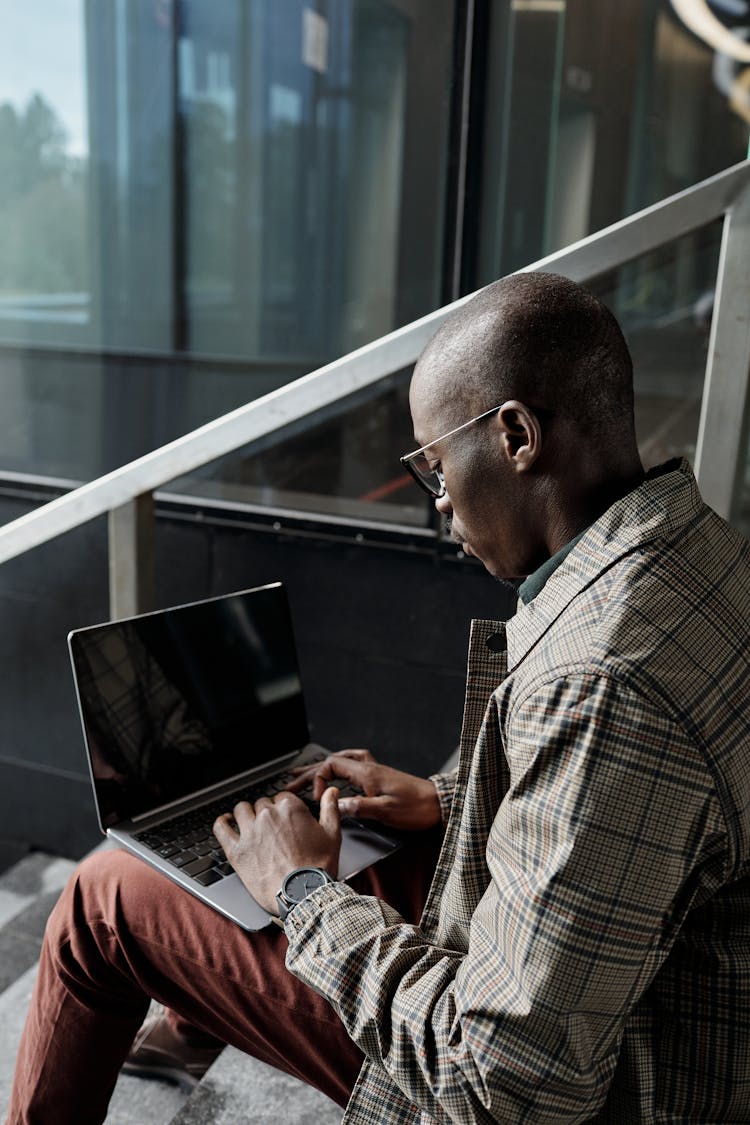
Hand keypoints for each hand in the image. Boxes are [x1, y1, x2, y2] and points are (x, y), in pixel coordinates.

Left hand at [213, 788, 340, 914]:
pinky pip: (221, 828)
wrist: (303, 894)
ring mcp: (250, 832)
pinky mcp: (236, 850)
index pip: (281, 797)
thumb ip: (330, 808)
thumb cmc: (318, 867)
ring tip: (249, 822)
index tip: (285, 818)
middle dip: (266, 812)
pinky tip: (226, 822)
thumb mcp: (332, 835)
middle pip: (262, 803)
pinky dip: (221, 822)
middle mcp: (267, 815)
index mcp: (290, 808)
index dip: (283, 807)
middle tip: (272, 828)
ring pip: (241, 810)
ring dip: (246, 814)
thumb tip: (331, 791)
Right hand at [288, 749, 440, 830]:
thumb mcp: (386, 811)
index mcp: (367, 773)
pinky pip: (351, 765)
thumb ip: (359, 807)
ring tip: (303, 773)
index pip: (331, 765)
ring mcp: (373, 772)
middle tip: (289, 783)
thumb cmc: (416, 807)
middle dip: (308, 773)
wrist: (438, 804)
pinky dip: (337, 768)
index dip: (318, 780)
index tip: (318, 800)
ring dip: (320, 767)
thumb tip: (335, 806)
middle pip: (331, 763)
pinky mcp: (379, 778)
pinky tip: (334, 775)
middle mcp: (368, 768)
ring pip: (340, 762)